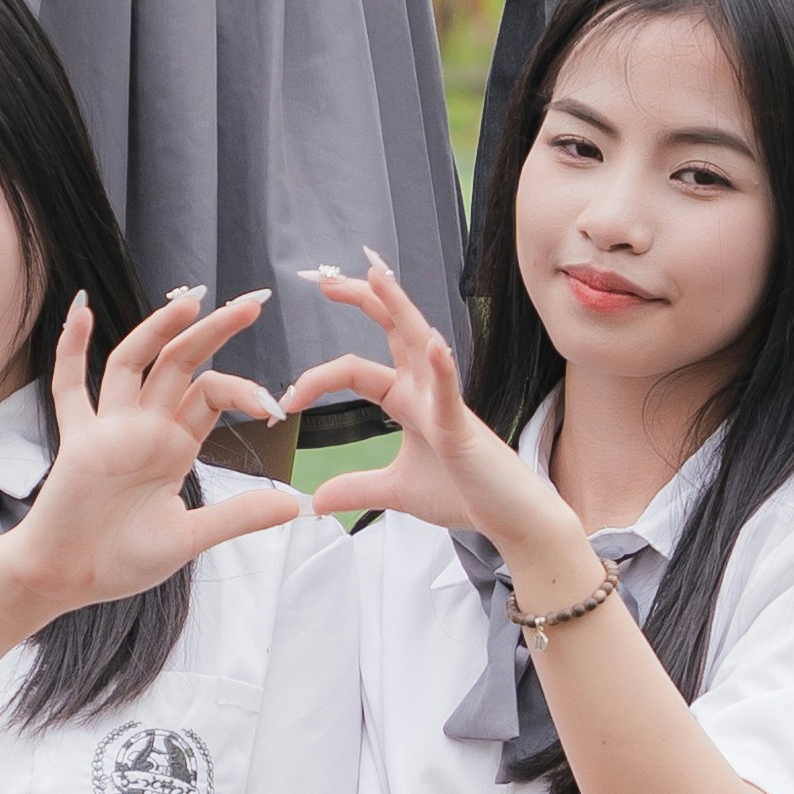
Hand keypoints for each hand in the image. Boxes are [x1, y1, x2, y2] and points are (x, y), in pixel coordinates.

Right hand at [3, 285, 307, 621]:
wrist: (67, 581)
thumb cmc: (119, 560)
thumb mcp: (188, 538)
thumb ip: (237, 516)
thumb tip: (295, 506)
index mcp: (173, 446)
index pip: (211, 395)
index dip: (243, 392)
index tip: (272, 408)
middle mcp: (144, 427)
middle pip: (180, 364)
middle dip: (214, 332)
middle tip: (251, 303)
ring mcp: (109, 429)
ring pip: (134, 362)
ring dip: (158, 329)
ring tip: (190, 300)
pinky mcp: (77, 439)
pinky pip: (70, 388)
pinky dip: (71, 349)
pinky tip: (79, 311)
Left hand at [281, 247, 564, 567]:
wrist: (509, 518)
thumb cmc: (464, 493)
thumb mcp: (397, 491)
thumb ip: (357, 488)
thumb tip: (318, 500)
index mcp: (409, 399)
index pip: (356, 369)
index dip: (316, 378)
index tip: (285, 401)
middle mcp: (426, 390)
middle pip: (392, 330)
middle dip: (361, 298)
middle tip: (324, 277)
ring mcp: (446, 404)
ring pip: (420, 344)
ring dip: (400, 308)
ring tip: (378, 276)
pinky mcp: (461, 429)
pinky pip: (450, 394)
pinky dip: (442, 368)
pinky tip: (434, 345)